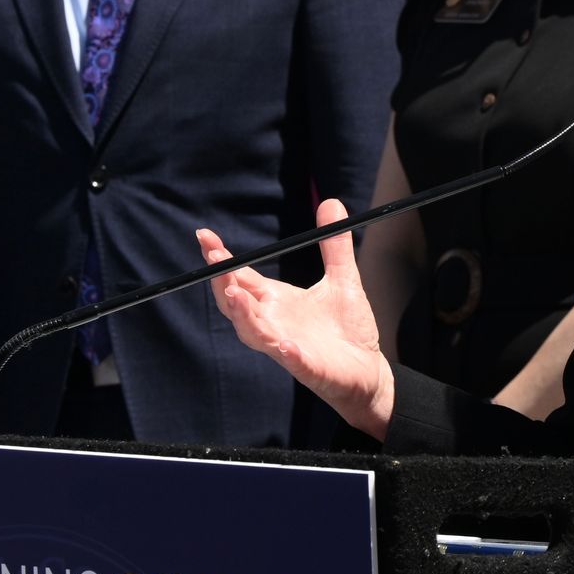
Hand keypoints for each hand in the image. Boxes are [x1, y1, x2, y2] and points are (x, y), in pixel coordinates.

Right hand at [198, 199, 394, 440]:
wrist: (368, 370)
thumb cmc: (348, 330)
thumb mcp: (343, 279)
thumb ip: (334, 245)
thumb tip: (331, 202)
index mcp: (277, 301)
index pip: (241, 278)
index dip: (222, 260)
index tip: (205, 236)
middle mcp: (274, 323)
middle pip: (237, 304)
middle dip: (223, 283)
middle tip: (215, 261)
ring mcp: (287, 347)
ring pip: (254, 332)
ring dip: (243, 314)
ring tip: (235, 293)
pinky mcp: (308, 367)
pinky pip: (292, 360)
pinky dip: (285, 351)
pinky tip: (284, 344)